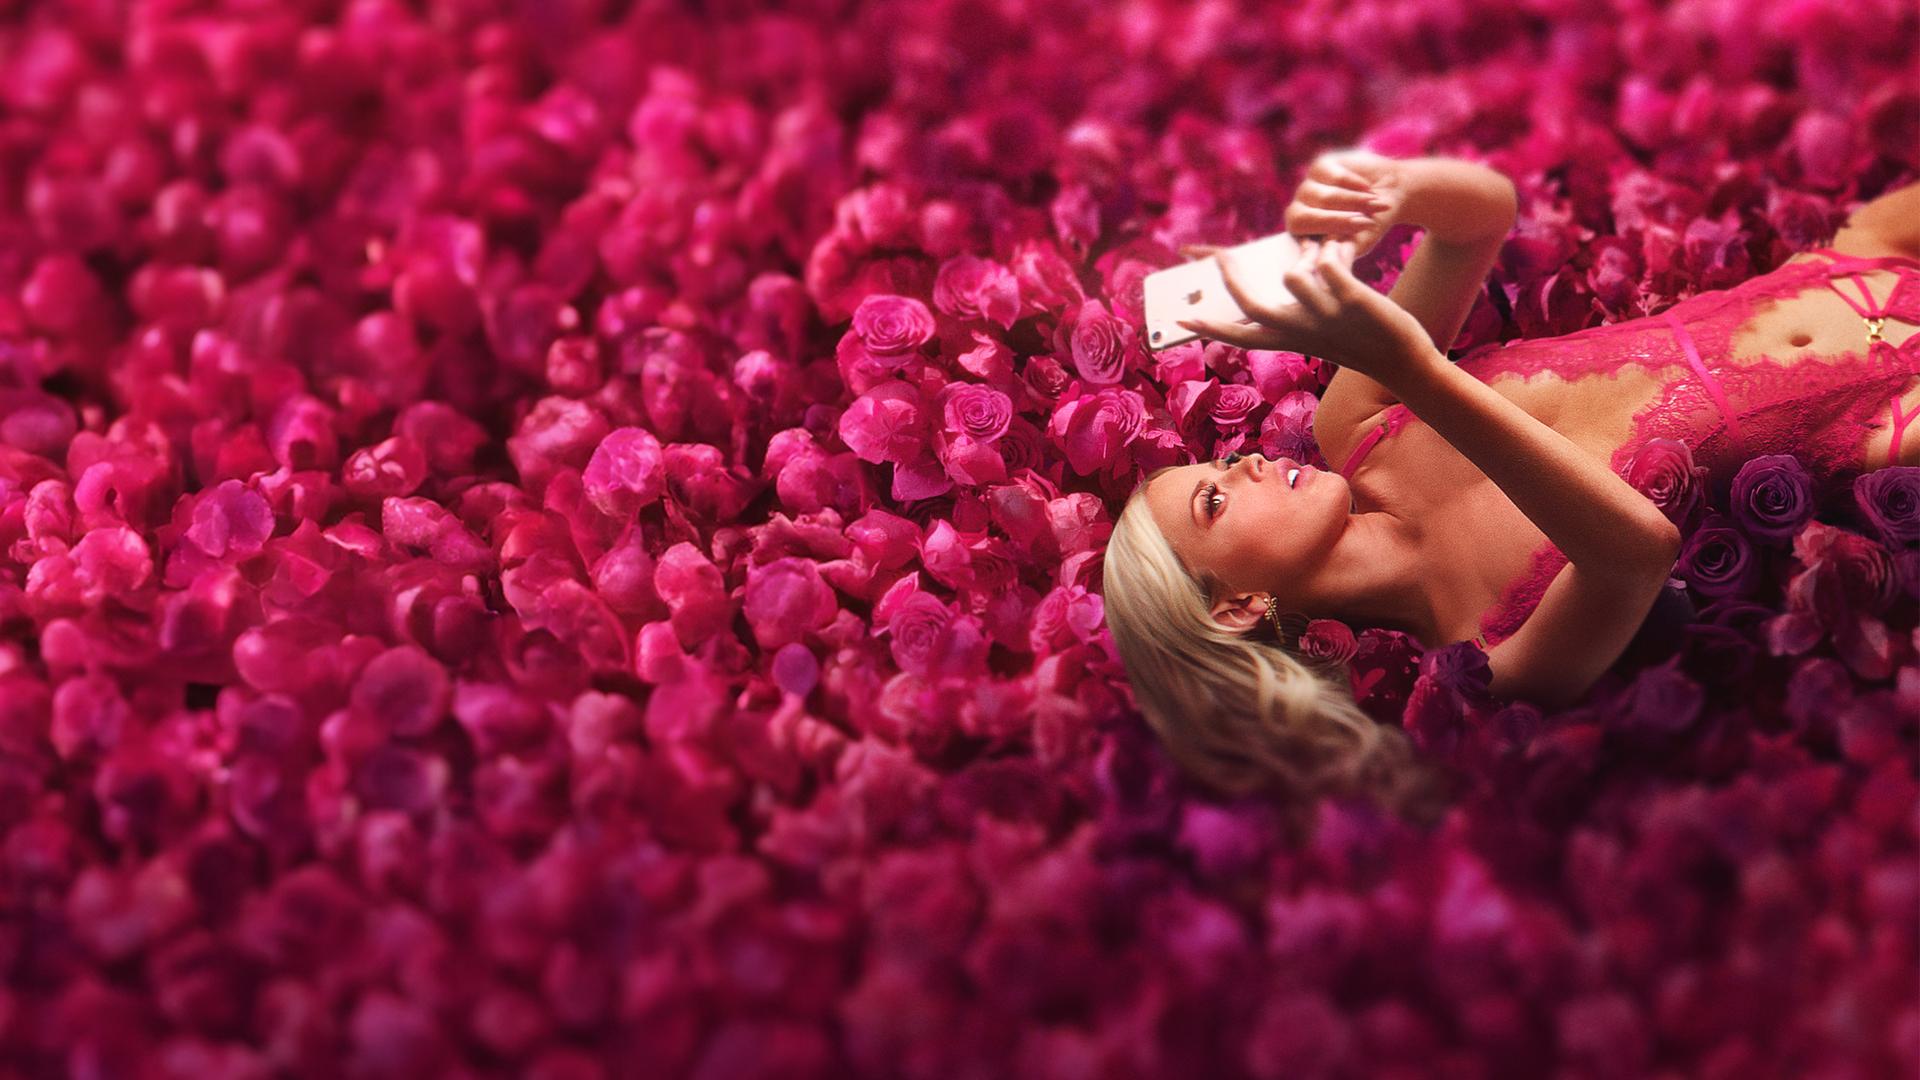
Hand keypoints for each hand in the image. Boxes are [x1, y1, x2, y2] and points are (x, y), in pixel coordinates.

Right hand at [1176, 238, 1435, 385]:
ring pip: (1293, 274)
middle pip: (1250, 305)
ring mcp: (1324, 317)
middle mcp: (1300, 332)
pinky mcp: (1349, 300)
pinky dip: (1333, 249)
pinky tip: (1345, 249)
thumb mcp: (1320, 333)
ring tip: (1325, 247)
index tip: (1180, 317)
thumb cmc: (1359, 343)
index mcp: (1289, 341)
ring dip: (1307, 251)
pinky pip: (1327, 260)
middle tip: (1220, 255)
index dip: (1208, 326)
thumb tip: (1286, 268)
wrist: (1404, 360)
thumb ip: (1298, 309)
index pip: (1239, 336)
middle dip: (1230, 277)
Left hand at [1284, 150, 1405, 256]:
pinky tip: (1369, 190)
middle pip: (1306, 216)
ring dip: (1356, 203)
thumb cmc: (1372, 224)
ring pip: (1325, 198)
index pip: (1301, 232)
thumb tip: (1327, 255)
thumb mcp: (1360, 241)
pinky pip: (1336, 177)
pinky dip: (1357, 186)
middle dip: (1340, 221)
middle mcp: (1297, 209)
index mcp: (1300, 233)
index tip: (1355, 234)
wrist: (1390, 194)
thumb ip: (1342, 249)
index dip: (1328, 234)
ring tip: (1378, 206)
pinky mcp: (1320, 166)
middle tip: (1368, 222)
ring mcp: (1306, 186)